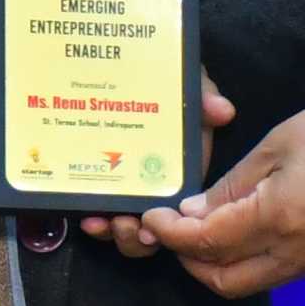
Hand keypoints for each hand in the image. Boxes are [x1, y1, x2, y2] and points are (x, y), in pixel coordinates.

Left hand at [88, 70, 233, 257]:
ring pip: (125, 230)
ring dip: (114, 234)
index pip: (184, 210)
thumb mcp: (186, 84)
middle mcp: (156, 188)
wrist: (119, 67)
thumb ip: (203, 96)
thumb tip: (222, 111)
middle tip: (127, 225)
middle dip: (137, 237)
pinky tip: (82, 217)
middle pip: (153, 230)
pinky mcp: (97, 186)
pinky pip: (98, 214)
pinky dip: (93, 224)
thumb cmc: (162, 79)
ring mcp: (126, 190)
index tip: (157, 228)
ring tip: (101, 223)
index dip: (174, 227)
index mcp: (181, 172)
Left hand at [135, 89, 304, 297]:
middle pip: (224, 281)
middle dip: (188, 260)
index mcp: (278, 219)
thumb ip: (234, 185)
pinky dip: (248, 261)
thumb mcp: (279, 144)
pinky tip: (240, 232)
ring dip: (217, 265)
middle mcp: (295, 253)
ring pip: (250, 282)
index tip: (152, 217)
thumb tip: (195, 213)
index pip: (206, 243)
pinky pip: (276, 273)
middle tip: (171, 230)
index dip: (171, 234)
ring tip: (201, 230)